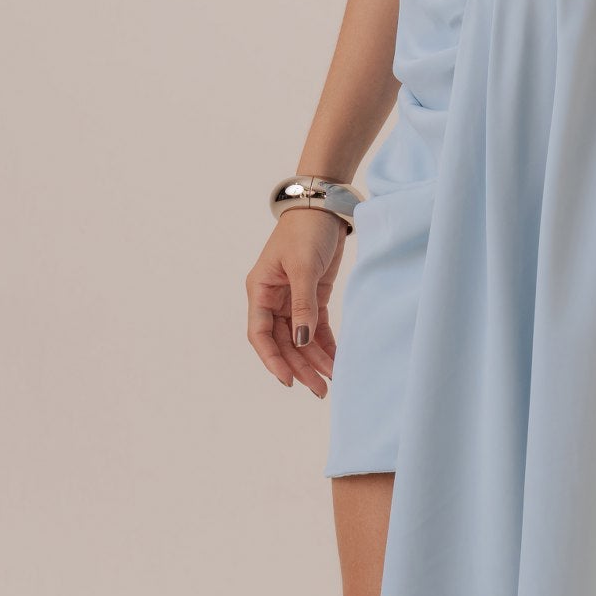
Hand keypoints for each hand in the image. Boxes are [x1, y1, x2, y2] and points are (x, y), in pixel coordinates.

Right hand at [244, 207, 347, 396]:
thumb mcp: (303, 266)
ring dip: (314, 360)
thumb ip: (303, 305)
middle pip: (283, 342)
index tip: (288, 380)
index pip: (260, 334)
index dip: (272, 359)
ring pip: (300, 339)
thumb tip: (302, 341)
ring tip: (330, 381)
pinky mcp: (313, 297)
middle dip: (300, 367)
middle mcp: (273, 299)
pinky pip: (316, 328)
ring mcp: (293, 299)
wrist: (324, 207)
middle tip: (319, 389)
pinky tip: (335, 361)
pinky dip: (325, 345)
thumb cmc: (306, 230)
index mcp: (260, 290)